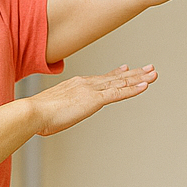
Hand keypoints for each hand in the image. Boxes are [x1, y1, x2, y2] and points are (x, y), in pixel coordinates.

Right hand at [32, 64, 157, 136]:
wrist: (33, 112)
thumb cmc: (37, 115)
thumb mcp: (51, 110)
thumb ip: (58, 111)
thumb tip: (52, 118)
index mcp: (76, 85)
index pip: (101, 78)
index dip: (116, 73)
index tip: (126, 68)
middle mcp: (86, 83)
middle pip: (115, 77)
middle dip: (134, 73)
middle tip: (149, 68)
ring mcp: (91, 91)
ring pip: (120, 83)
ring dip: (139, 79)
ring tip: (153, 74)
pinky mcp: (94, 100)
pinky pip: (118, 94)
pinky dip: (132, 90)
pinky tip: (144, 87)